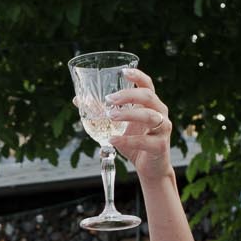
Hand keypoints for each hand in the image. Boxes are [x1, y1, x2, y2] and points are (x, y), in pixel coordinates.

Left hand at [98, 67, 173, 182]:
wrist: (150, 168)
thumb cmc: (136, 143)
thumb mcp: (118, 126)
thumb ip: (103, 113)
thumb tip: (78, 100)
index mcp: (151, 104)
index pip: (147, 84)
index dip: (137, 75)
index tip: (123, 71)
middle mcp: (160, 112)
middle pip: (148, 96)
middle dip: (128, 95)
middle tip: (109, 99)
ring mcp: (162, 129)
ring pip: (149, 116)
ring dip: (129, 114)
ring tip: (111, 116)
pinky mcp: (160, 146)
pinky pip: (144, 140)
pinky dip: (127, 139)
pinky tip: (112, 139)